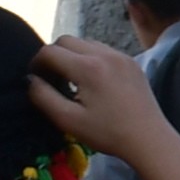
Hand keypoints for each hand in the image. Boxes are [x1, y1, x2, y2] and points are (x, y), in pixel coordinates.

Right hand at [24, 37, 179, 168]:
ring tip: (71, 80)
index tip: (35, 80)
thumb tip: (30, 80)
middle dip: (53, 56)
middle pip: (66, 40)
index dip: (36, 63)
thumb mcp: (69, 120)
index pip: (50, 51)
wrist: (149, 139)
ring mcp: (121, 55)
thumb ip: (43, 97)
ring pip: (85, 43)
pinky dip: (90, 58)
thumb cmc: (107, 133)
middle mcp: (105, 54)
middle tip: (51, 78)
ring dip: (72, 55)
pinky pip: (103, 50)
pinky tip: (92, 82)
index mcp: (88, 67)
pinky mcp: (131, 62)